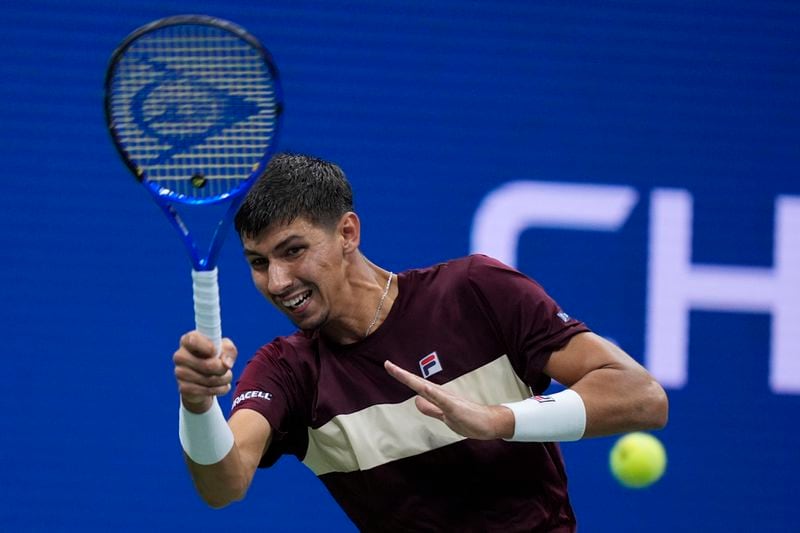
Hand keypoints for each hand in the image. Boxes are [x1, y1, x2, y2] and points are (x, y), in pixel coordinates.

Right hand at [173, 331, 237, 412]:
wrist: (204, 378)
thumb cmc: (215, 357)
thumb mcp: (225, 349)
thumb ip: (229, 350)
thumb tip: (226, 364)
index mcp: (188, 340)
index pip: (193, 340)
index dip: (208, 347)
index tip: (215, 352)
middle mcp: (180, 355)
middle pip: (207, 365)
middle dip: (222, 368)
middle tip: (226, 368)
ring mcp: (179, 372)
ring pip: (209, 380)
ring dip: (224, 379)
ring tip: (226, 376)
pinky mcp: (183, 388)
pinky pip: (206, 391)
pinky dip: (220, 389)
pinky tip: (222, 386)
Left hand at [384, 360, 513, 439]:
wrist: (491, 423)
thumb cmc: (470, 419)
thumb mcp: (445, 415)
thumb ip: (431, 408)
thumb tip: (416, 401)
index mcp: (437, 397)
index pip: (416, 385)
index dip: (402, 376)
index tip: (389, 366)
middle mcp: (441, 395)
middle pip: (417, 383)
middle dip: (401, 374)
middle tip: (387, 364)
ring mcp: (448, 400)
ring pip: (426, 388)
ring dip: (412, 380)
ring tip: (398, 371)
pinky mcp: (455, 408)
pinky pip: (441, 399)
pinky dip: (431, 393)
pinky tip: (422, 387)